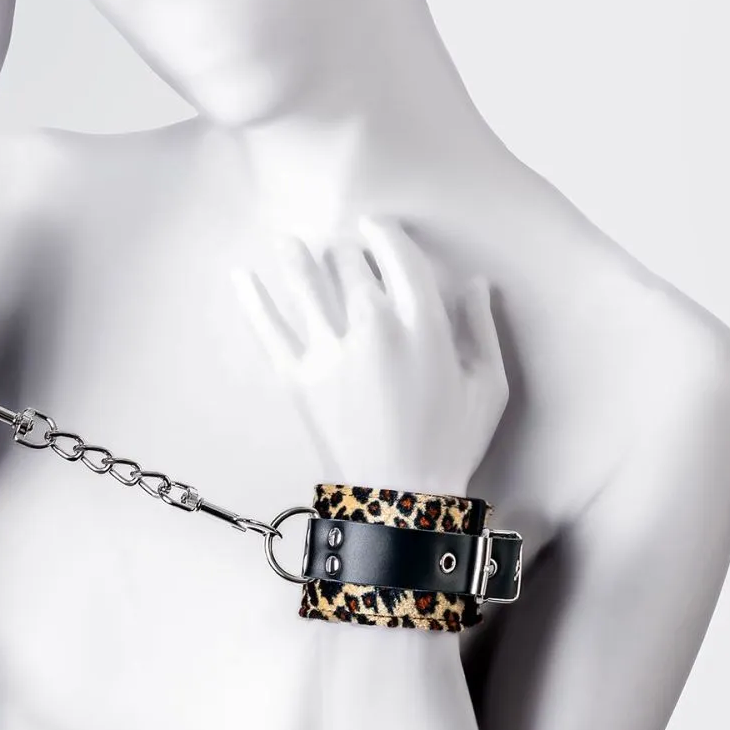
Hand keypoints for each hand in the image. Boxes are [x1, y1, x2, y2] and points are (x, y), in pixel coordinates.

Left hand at [231, 216, 507, 494]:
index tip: (376, 228)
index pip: (397, 254)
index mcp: (422, 323)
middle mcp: (372, 327)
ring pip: (306, 284)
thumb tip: (475, 282)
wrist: (398, 501)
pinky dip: (253, 299)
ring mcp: (329, 351)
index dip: (384, 233)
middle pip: (349, 264)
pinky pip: (269, 328)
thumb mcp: (488, 386)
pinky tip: (241, 276)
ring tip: (288, 240)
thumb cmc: (451, 444)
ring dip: (297, 257)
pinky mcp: (297, 377)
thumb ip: (481, 327)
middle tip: (342, 250)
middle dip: (346, 251)